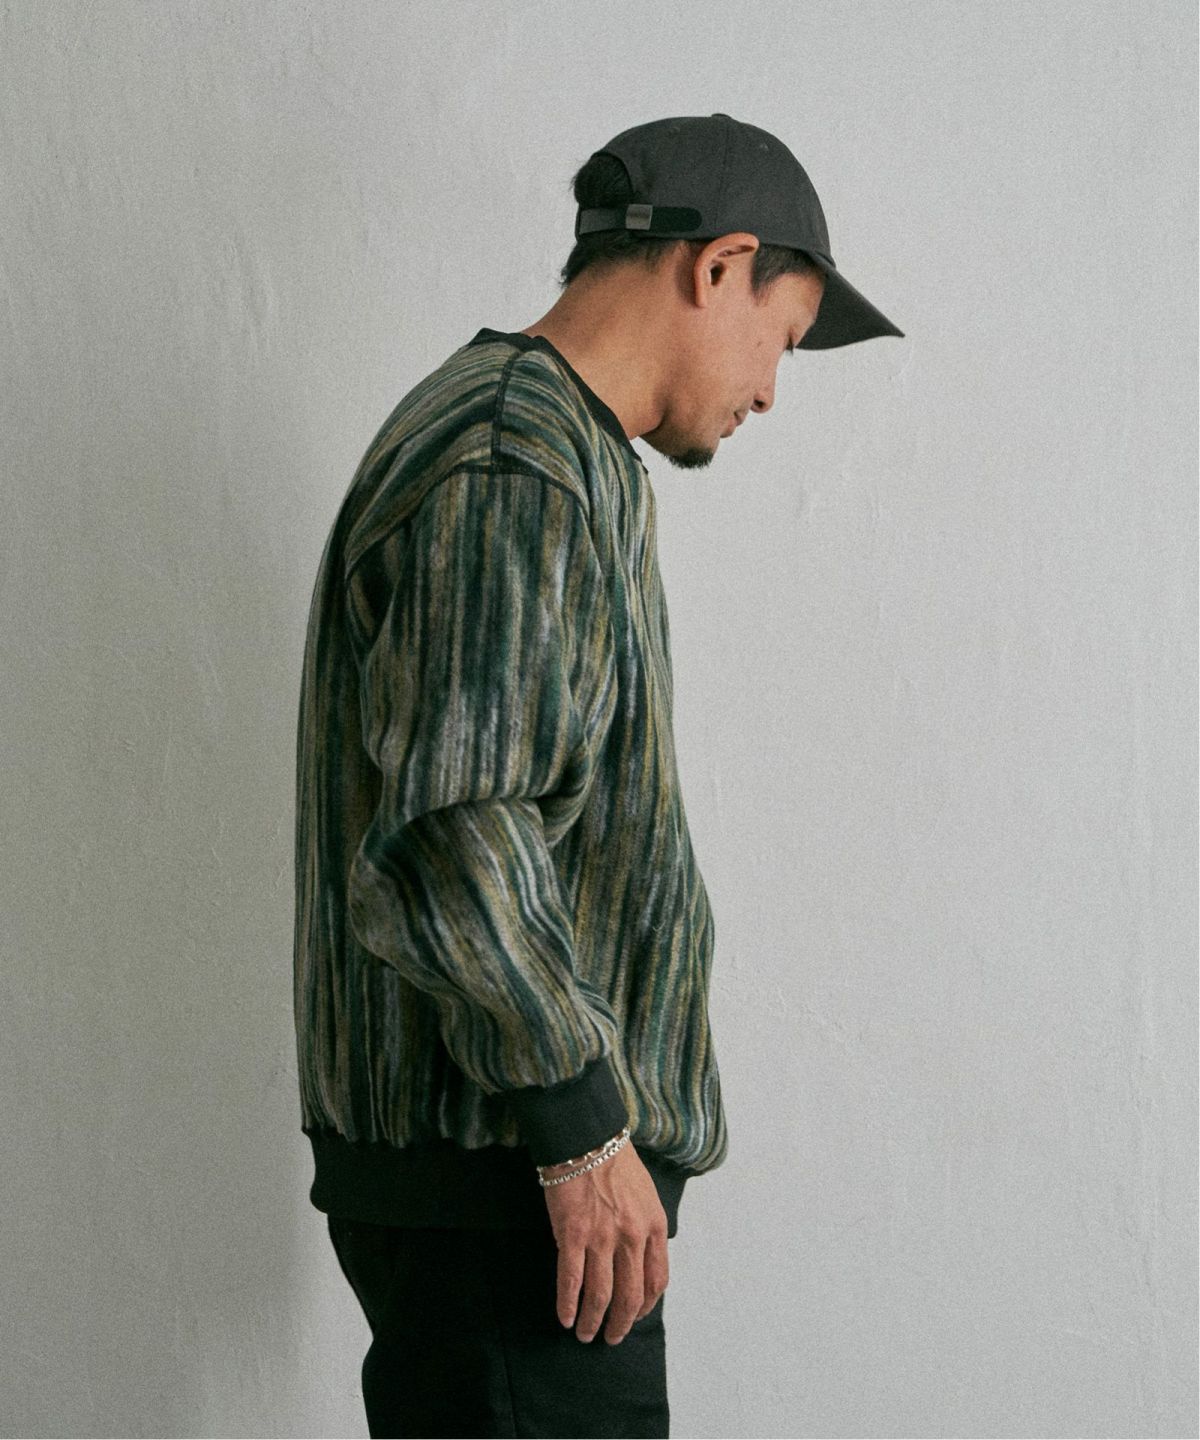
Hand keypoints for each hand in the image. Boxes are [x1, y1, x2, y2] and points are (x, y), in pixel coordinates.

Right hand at [541, 1139, 668, 1344]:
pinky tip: (565, 1317)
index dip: (645, 1305)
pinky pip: (571, 1280)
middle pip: (629, 1295)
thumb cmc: (615, 1161)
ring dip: (593, 1321)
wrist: (585, 1138)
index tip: (634, 1315)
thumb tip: (639, 1260)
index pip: (657, 1280)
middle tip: (611, 1337)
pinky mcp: (572, 1235)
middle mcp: (632, 1237)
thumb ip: (646, 1227)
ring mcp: (602, 1238)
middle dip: (620, 1323)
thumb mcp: (646, 1194)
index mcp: (654, 1226)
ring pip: (601, 1295)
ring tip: (585, 1334)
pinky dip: (567, 1304)